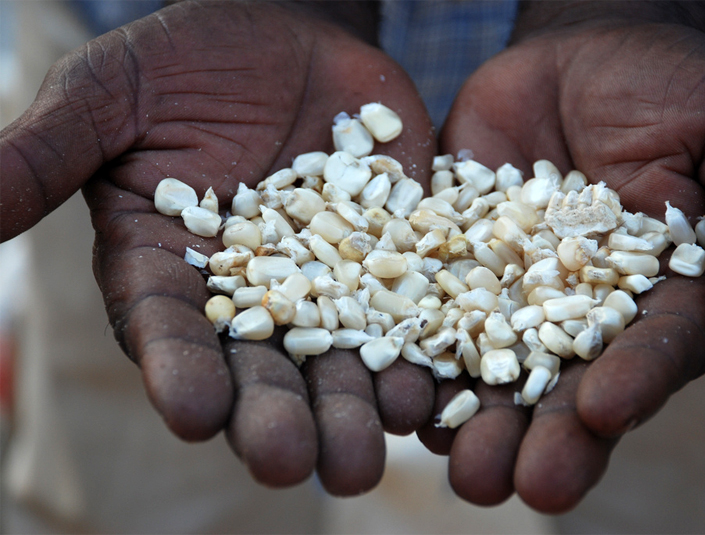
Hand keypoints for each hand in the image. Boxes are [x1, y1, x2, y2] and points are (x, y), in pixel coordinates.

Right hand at [0, 0, 436, 494]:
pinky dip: (416, 355)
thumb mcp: (112, 94)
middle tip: (293, 464)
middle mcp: (246, 294)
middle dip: (274, 417)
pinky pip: (404, 317)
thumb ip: (49, 153)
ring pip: (336, 362)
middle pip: (259, 369)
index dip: (178, 371)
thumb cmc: (189, 60)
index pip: (166, 331)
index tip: (193, 413)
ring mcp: (324, 282)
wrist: (291, 35)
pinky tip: (427, 390)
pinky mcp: (389, 260)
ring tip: (364, 458)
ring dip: (351, 411)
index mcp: (168, 267)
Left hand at [424, 13, 704, 510]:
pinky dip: (419, 352)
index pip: (653, 350)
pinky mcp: (460, 263)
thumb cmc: (680, 94)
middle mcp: (586, 314)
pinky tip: (401, 392)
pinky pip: (435, 312)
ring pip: (495, 368)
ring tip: (452, 462)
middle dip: (541, 437)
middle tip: (509, 486)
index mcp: (664, 298)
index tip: (604, 413)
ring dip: (473, 418)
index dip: (633, 382)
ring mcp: (517, 293)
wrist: (586, 58)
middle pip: (566, 385)